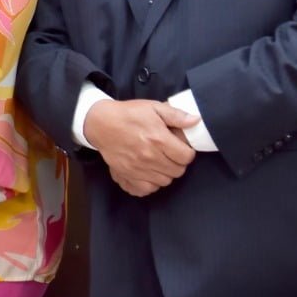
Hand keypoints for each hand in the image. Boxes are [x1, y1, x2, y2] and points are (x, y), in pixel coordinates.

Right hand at [83, 99, 197, 196]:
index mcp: (159, 139)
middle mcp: (150, 157)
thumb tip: (195, 121)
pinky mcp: (127, 175)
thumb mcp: (153, 107)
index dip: (186, 152)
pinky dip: (151, 183)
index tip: (179, 147)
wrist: (100, 123)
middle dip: (177, 163)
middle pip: (177, 171)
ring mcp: (138, 168)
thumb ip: (176, 115)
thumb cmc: (129, 114)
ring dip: (165, 173)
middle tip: (170, 154)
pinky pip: (147, 188)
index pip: (186, 157)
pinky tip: (149, 172)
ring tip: (159, 162)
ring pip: (165, 181)